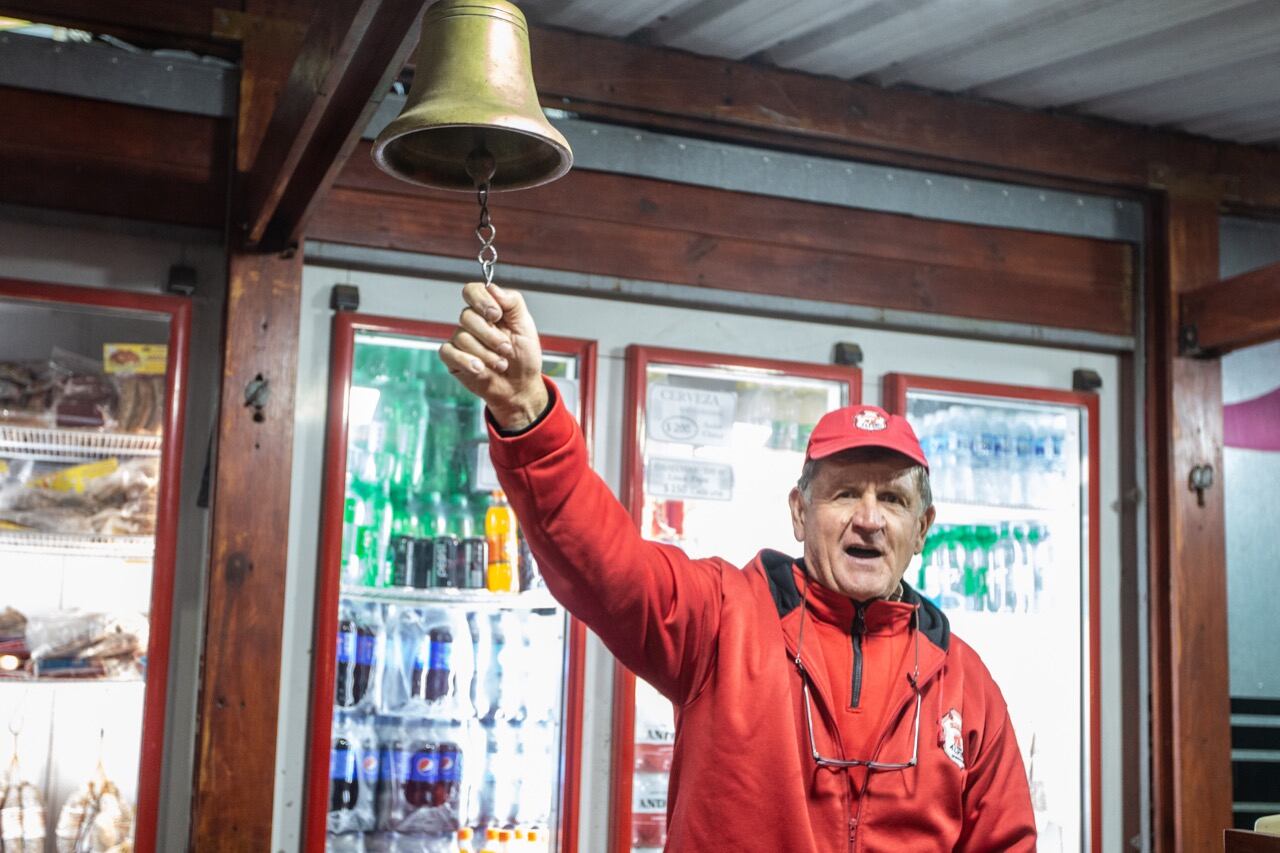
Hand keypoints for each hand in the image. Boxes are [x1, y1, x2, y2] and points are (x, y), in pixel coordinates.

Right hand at [439, 282, 547, 429]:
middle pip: (467, 316)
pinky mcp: (453, 359)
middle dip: (490, 335)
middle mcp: (472, 322)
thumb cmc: (523, 356)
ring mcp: (460, 340)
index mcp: (488, 310)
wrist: (520, 387)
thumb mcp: (525, 326)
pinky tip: (480, 369)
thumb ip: (512, 303)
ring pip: (462, 337)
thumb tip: (492, 287)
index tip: (497, 315)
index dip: (481, 300)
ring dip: (486, 354)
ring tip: (501, 364)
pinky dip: (467, 361)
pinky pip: (449, 352)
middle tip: (507, 349)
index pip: (472, 291)